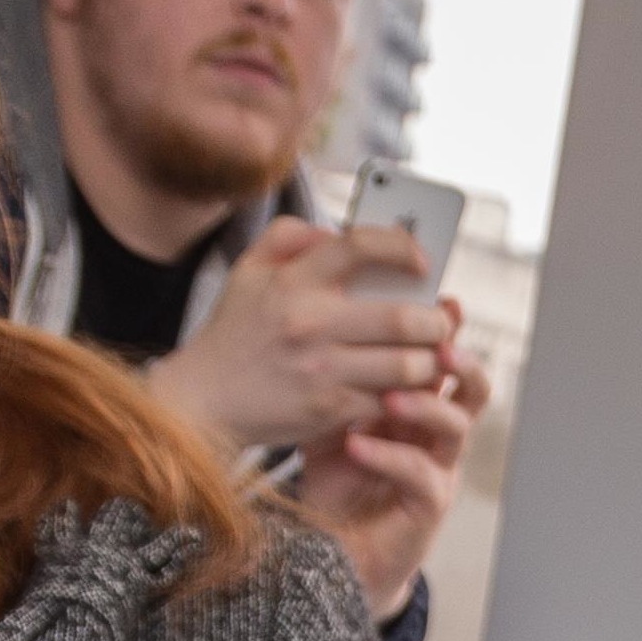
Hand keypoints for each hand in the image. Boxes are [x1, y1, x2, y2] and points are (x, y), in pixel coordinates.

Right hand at [141, 217, 457, 455]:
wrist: (201, 401)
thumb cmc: (235, 332)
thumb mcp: (248, 271)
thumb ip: (290, 237)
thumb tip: (338, 232)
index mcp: (294, 281)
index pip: (362, 247)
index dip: (404, 248)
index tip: (422, 263)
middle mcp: (310, 322)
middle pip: (406, 318)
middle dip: (437, 321)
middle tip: (440, 323)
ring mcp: (322, 369)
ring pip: (409, 365)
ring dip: (430, 362)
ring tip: (429, 357)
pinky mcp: (329, 409)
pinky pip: (391, 400)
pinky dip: (407, 396)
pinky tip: (406, 390)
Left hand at [294, 298, 482, 621]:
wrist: (328, 550)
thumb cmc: (334, 483)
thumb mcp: (328, 420)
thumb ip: (336, 381)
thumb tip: (321, 325)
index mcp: (420, 409)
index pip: (445, 363)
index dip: (450, 333)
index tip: (443, 302)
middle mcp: (437, 436)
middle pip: (474, 391)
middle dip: (462, 364)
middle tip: (439, 345)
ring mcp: (438, 470)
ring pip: (457, 427)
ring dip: (426, 406)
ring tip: (389, 396)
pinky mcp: (428, 507)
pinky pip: (424, 474)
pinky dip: (390, 456)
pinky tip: (358, 444)